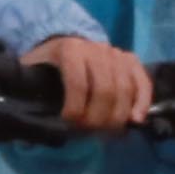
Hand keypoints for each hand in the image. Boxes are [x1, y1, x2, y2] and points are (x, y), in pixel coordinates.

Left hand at [28, 35, 149, 135]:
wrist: (66, 41)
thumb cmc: (48, 63)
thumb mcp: (32, 70)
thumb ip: (32, 90)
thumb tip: (33, 123)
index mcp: (70, 49)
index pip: (78, 82)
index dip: (76, 108)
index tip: (69, 122)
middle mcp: (97, 48)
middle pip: (106, 89)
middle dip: (98, 117)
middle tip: (90, 132)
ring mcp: (117, 53)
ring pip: (125, 89)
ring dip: (118, 115)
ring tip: (107, 132)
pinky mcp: (131, 60)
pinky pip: (143, 82)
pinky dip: (142, 102)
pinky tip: (135, 120)